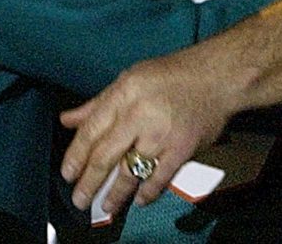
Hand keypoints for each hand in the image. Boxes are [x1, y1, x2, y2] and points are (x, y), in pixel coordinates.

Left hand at [59, 46, 232, 215]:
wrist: (215, 77)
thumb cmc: (170, 76)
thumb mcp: (128, 80)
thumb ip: (97, 104)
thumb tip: (69, 120)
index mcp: (123, 95)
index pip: (91, 131)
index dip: (76, 156)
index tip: (67, 174)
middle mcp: (139, 115)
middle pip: (106, 156)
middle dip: (90, 182)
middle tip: (80, 199)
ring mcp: (161, 134)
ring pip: (130, 171)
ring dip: (115, 193)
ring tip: (106, 206)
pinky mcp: (182, 149)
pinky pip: (160, 177)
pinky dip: (148, 191)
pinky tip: (140, 199)